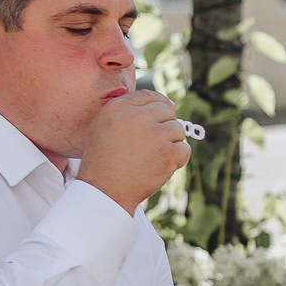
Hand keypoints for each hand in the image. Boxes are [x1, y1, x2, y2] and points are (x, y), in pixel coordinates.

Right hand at [84, 89, 190, 213]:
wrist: (104, 190)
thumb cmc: (101, 161)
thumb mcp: (102, 126)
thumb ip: (124, 111)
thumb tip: (154, 105)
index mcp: (120, 107)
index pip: (149, 96)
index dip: (160, 103)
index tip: (166, 111)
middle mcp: (138, 117)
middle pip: (167, 111)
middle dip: (166, 124)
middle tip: (158, 141)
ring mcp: (156, 134)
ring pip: (178, 129)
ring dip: (172, 142)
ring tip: (156, 156)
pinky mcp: (168, 153)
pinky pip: (184, 149)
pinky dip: (178, 158)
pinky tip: (164, 164)